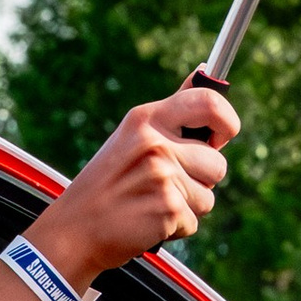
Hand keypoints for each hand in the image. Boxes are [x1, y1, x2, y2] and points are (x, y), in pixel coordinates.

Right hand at [35, 87, 237, 289]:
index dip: (227, 120)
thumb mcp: (132, 136)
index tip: (224, 135)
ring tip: (151, 202)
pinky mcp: (168, 209)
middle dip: (200, 180)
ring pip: (208, 196)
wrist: (73, 230)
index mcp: (146, 119)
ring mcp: (163, 177)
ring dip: (188, 206)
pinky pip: (195, 221)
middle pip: (216, 163)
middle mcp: (156, 143)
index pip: (209, 103)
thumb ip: (173, 110)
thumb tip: (205, 70)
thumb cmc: (106, 183)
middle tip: (164, 184)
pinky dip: (176, 227)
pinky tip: (148, 220)